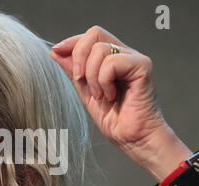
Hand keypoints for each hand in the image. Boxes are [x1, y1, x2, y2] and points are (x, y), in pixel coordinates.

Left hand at [50, 26, 192, 180]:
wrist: (132, 139)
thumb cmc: (114, 119)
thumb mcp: (85, 92)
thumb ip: (73, 71)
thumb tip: (56, 51)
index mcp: (112, 58)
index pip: (90, 36)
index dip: (71, 42)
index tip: (56, 52)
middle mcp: (125, 54)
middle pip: (94, 33)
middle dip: (79, 56)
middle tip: (79, 80)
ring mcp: (135, 59)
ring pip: (100, 49)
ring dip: (92, 77)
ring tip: (100, 96)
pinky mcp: (143, 67)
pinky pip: (112, 62)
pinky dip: (104, 81)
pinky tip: (111, 96)